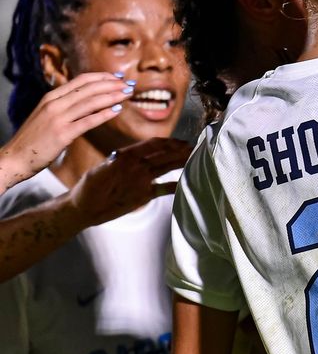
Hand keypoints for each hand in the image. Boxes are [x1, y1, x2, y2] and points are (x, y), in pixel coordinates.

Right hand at [0, 72, 130, 188]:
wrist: (15, 157)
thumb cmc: (34, 139)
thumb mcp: (47, 116)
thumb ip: (65, 106)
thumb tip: (89, 101)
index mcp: (50, 97)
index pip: (81, 80)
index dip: (102, 77)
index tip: (118, 76)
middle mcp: (54, 104)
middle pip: (88, 88)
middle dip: (111, 84)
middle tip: (129, 84)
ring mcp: (57, 118)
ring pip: (90, 102)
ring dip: (112, 96)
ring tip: (128, 93)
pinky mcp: (62, 134)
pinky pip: (87, 121)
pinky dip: (104, 114)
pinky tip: (117, 110)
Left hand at [68, 137, 192, 227]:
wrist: (83, 210)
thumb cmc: (86, 190)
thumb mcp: (96, 175)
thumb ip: (110, 165)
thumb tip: (120, 155)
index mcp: (127, 157)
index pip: (152, 145)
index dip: (168, 143)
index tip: (183, 143)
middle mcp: (139, 166)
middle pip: (164, 155)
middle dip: (181, 151)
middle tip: (199, 150)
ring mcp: (143, 179)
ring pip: (167, 168)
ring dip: (182, 163)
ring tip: (198, 160)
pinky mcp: (145, 193)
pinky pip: (164, 188)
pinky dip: (176, 185)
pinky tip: (188, 184)